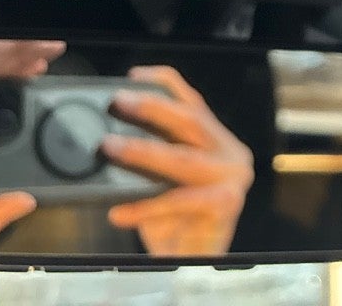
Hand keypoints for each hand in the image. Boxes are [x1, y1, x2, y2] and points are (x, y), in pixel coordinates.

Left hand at [101, 65, 252, 256]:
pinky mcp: (226, 204)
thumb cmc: (173, 221)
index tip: (132, 76)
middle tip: (117, 102)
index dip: (163, 83)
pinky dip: (146, 205)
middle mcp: (232, 153)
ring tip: (109, 147)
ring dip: (143, 151)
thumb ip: (149, 154)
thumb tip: (107, 132)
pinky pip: (179, 200)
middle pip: (191, 120)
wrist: (191, 264)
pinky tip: (119, 211)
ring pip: (183, 158)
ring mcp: (233, 178)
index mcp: (219, 140)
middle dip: (151, 108)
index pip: (193, 100)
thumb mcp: (161, 180)